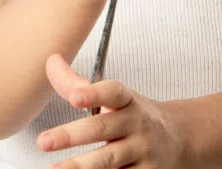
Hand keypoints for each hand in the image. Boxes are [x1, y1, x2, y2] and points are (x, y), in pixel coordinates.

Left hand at [37, 53, 187, 168]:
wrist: (178, 139)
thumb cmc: (133, 116)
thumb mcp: (113, 98)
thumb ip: (78, 84)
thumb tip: (51, 62)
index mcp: (127, 101)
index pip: (112, 92)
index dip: (94, 93)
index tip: (74, 97)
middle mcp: (135, 124)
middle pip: (102, 128)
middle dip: (71, 136)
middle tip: (44, 141)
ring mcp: (142, 151)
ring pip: (109, 159)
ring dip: (82, 166)